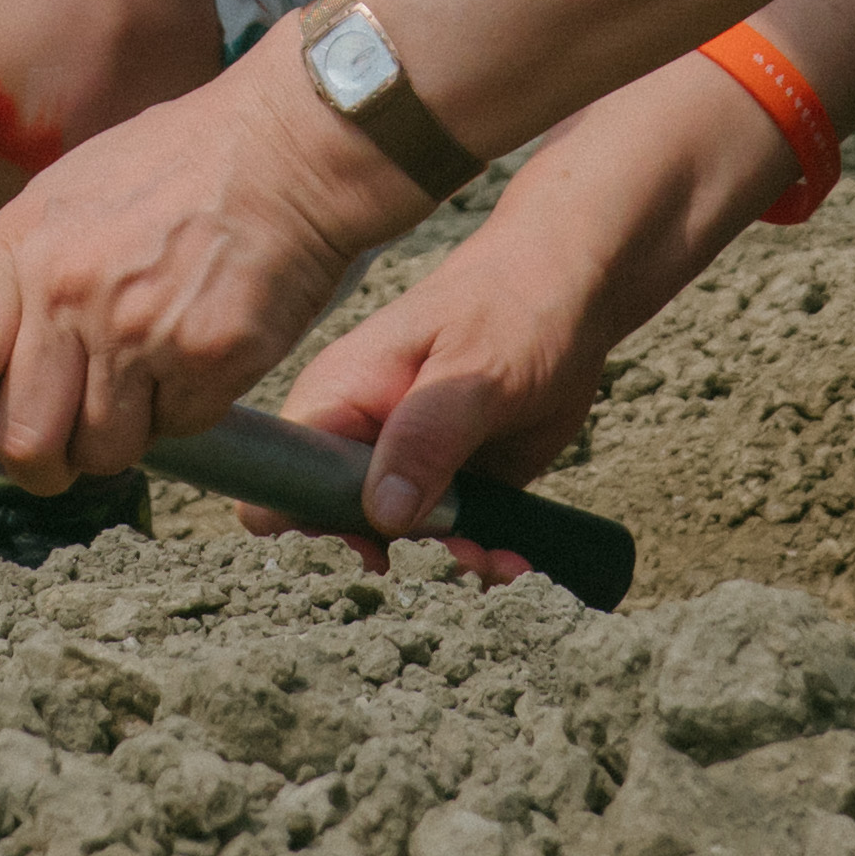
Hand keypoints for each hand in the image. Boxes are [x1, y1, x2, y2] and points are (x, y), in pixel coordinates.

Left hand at [0, 52, 418, 489]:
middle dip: (43, 463)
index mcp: (20, 244)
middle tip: (66, 449)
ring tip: (148, 381)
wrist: (285, 148)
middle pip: (20, 440)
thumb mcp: (68, 197)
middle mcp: (67, 291)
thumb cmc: (180, 166)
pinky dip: (186, 411)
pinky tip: (199, 354)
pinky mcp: (206, 360)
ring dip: (122, 436)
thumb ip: (18, 281)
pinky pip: (176, 431)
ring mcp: (136, 331)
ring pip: (101, 451)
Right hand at [273, 193, 632, 566]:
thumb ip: (425, 438)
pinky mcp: (448, 481)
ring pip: (400, 542)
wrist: (573, 293)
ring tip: (500, 562)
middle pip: (337, 526)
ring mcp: (405, 462)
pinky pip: (448, 537)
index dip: (307, 525)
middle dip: (393, 556)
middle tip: (456, 554)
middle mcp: (360, 437)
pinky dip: (478, 555)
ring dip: (446, 562)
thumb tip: (381, 517)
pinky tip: (515, 558)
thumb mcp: (472, 373)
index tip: (370, 549)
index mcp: (339, 397)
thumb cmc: (513, 307)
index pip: (281, 478)